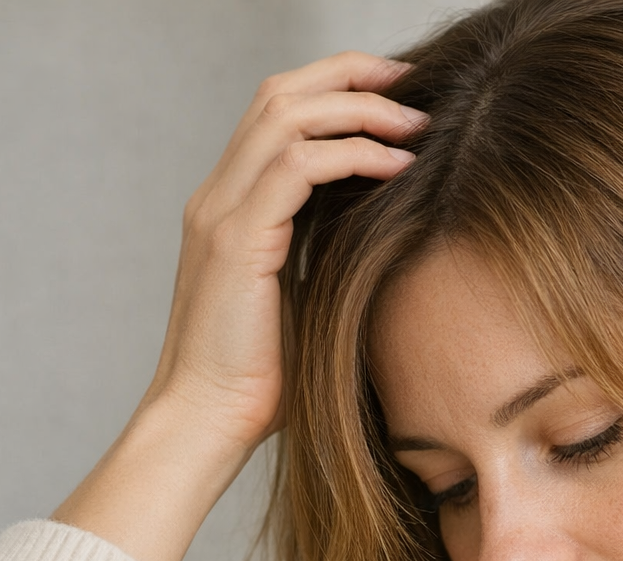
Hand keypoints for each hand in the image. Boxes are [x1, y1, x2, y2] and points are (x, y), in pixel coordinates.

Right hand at [53, 52, 424, 560]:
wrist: (207, 422)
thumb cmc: (263, 379)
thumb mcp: (306, 298)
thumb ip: (330, 251)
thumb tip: (393, 227)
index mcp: (231, 206)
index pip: (277, 112)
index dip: (337, 89)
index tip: (400, 96)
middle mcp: (218, 197)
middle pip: (279, 94)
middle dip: (351, 76)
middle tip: (414, 84)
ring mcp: (220, 213)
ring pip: (286, 115)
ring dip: (358, 109)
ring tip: (414, 123)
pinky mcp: (236, 241)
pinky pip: (296, 167)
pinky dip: (352, 154)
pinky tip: (398, 166)